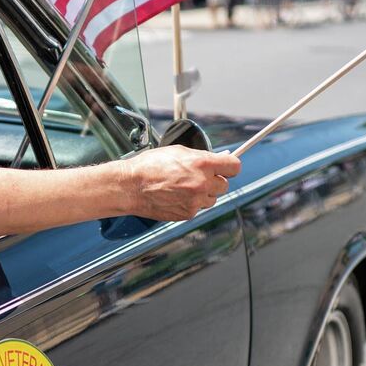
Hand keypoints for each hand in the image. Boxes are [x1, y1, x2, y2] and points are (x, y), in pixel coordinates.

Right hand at [120, 146, 241, 220]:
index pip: (234, 166)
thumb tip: (215, 160)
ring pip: (212, 199)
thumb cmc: (149, 166)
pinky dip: (191, 203)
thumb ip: (200, 157)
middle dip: (214, 181)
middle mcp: (202, 184)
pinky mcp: (188, 214)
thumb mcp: (178, 152)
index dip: (230, 166)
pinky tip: (177, 196)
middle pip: (224, 185)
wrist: (131, 186)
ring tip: (184, 187)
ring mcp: (196, 201)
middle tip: (200, 177)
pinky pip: (198, 208)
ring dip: (203, 194)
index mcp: (202, 164)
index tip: (227, 167)